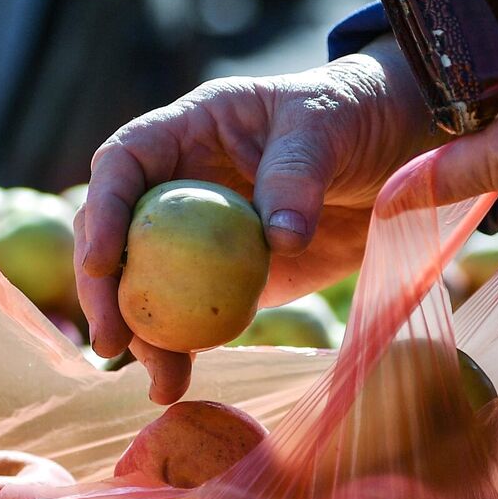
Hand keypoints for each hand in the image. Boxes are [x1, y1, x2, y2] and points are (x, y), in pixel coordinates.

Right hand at [76, 39, 432, 402]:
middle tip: (113, 342)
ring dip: (145, 337)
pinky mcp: (231, 278)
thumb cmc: (352, 113)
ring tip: (161, 383)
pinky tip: (177, 385)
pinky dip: (185, 349)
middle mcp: (179, 185)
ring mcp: (200, 237)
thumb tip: (277, 237)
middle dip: (105, 291)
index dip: (101, 211)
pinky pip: (196, 314)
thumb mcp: (324, 125)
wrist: (396, 152)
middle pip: (120, 236)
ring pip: (150, 286)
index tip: (101, 261)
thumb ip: (297, 175)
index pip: (121, 164)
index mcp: (185, 131)